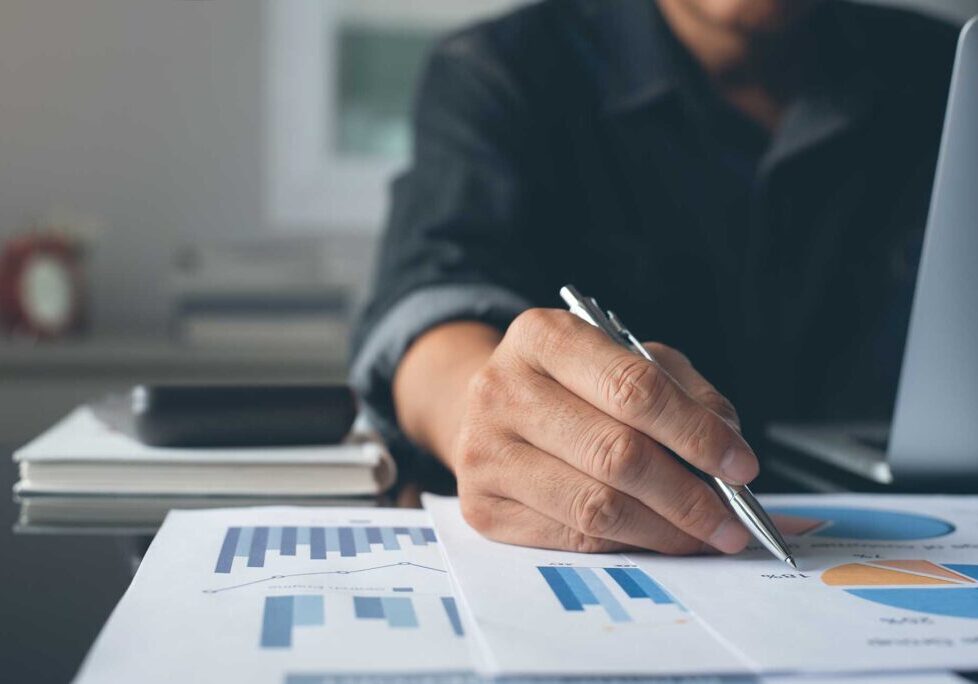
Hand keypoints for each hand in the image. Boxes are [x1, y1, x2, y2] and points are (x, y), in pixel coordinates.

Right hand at [452, 308, 757, 554]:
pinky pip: (572, 539)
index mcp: (542, 337)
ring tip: (702, 535)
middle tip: (731, 518)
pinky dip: (626, 545)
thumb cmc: (569, 382)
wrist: (491, 407)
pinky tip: (654, 538)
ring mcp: (485, 452)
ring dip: (665, 531)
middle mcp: (502, 390)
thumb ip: (682, 392)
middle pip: (616, 454)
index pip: (633, 388)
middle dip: (689, 495)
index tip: (741, 466)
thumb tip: (729, 450)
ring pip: (596, 507)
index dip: (696, 433)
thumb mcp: (625, 359)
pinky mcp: (482, 507)